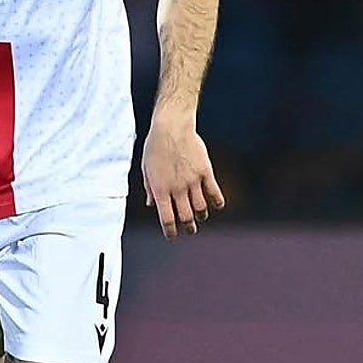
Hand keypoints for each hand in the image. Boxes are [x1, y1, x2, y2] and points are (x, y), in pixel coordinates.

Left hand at [141, 118, 224, 239]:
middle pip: (186, 217)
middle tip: (189, 230)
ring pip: (201, 208)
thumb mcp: (146, 168)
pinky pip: (214, 192)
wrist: (171, 127)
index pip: (166, 219)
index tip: (172, 235)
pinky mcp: (205, 171)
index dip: (170, 231)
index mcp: (160, 189)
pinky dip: (217, 202)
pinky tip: (216, 204)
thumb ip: (149, 187)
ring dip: (201, 215)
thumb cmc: (155, 146)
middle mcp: (177, 188)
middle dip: (188, 227)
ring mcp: (192, 181)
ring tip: (200, 216)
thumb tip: (150, 204)